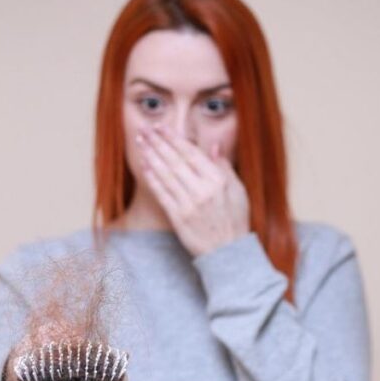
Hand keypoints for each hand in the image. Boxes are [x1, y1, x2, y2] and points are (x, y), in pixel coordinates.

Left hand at [135, 124, 249, 256]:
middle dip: (157, 143)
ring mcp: (188, 204)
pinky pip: (162, 194)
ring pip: (165, 175)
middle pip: (174, 161)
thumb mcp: (239, 191)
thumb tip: (214, 145)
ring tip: (140, 143)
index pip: (191, 153)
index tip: (161, 127)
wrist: (228, 252)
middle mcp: (202, 190)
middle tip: (144, 130)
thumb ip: (225, 167)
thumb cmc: (235, 220)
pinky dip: (152, 179)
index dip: (174, 139)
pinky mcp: (178, 218)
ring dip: (151, 156)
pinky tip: (144, 167)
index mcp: (217, 181)